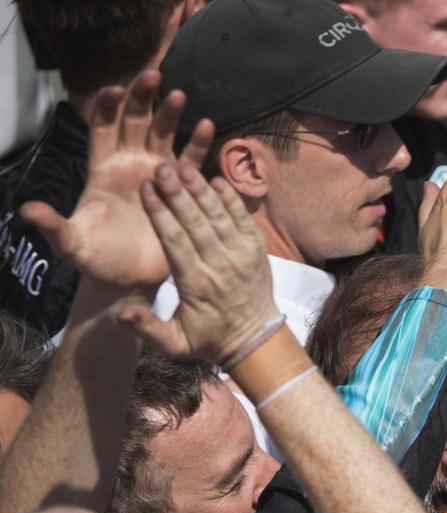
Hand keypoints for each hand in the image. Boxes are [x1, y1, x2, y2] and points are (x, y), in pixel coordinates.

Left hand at [19, 69, 212, 293]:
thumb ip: (53, 226)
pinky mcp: (180, 189)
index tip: (116, 90)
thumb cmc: (98, 259)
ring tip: (180, 96)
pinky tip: (206, 126)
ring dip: (170, 114)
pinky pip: (191, 161)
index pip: (103, 129)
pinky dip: (198, 143)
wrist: (131, 280)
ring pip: (162, 135)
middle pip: (134, 122)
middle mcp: (129, 164)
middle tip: (153, 75)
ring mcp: (157, 174)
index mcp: (102, 169)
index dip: (108, 108)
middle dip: (142, 98)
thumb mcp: (71, 244)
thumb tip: (27, 210)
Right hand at [115, 164, 277, 364]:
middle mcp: (220, 266)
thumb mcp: (174, 345)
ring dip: (202, 190)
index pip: (174, 241)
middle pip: (196, 222)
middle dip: (178, 193)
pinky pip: (244, 219)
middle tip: (162, 167)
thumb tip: (121, 313)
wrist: (256, 340)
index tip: (146, 189)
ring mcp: (242, 256)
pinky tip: (216, 179)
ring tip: (185, 166)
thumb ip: (146, 328)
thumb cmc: (209, 339)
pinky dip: (231, 199)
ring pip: (219, 216)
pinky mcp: (257, 250)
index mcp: (195, 283)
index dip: (160, 213)